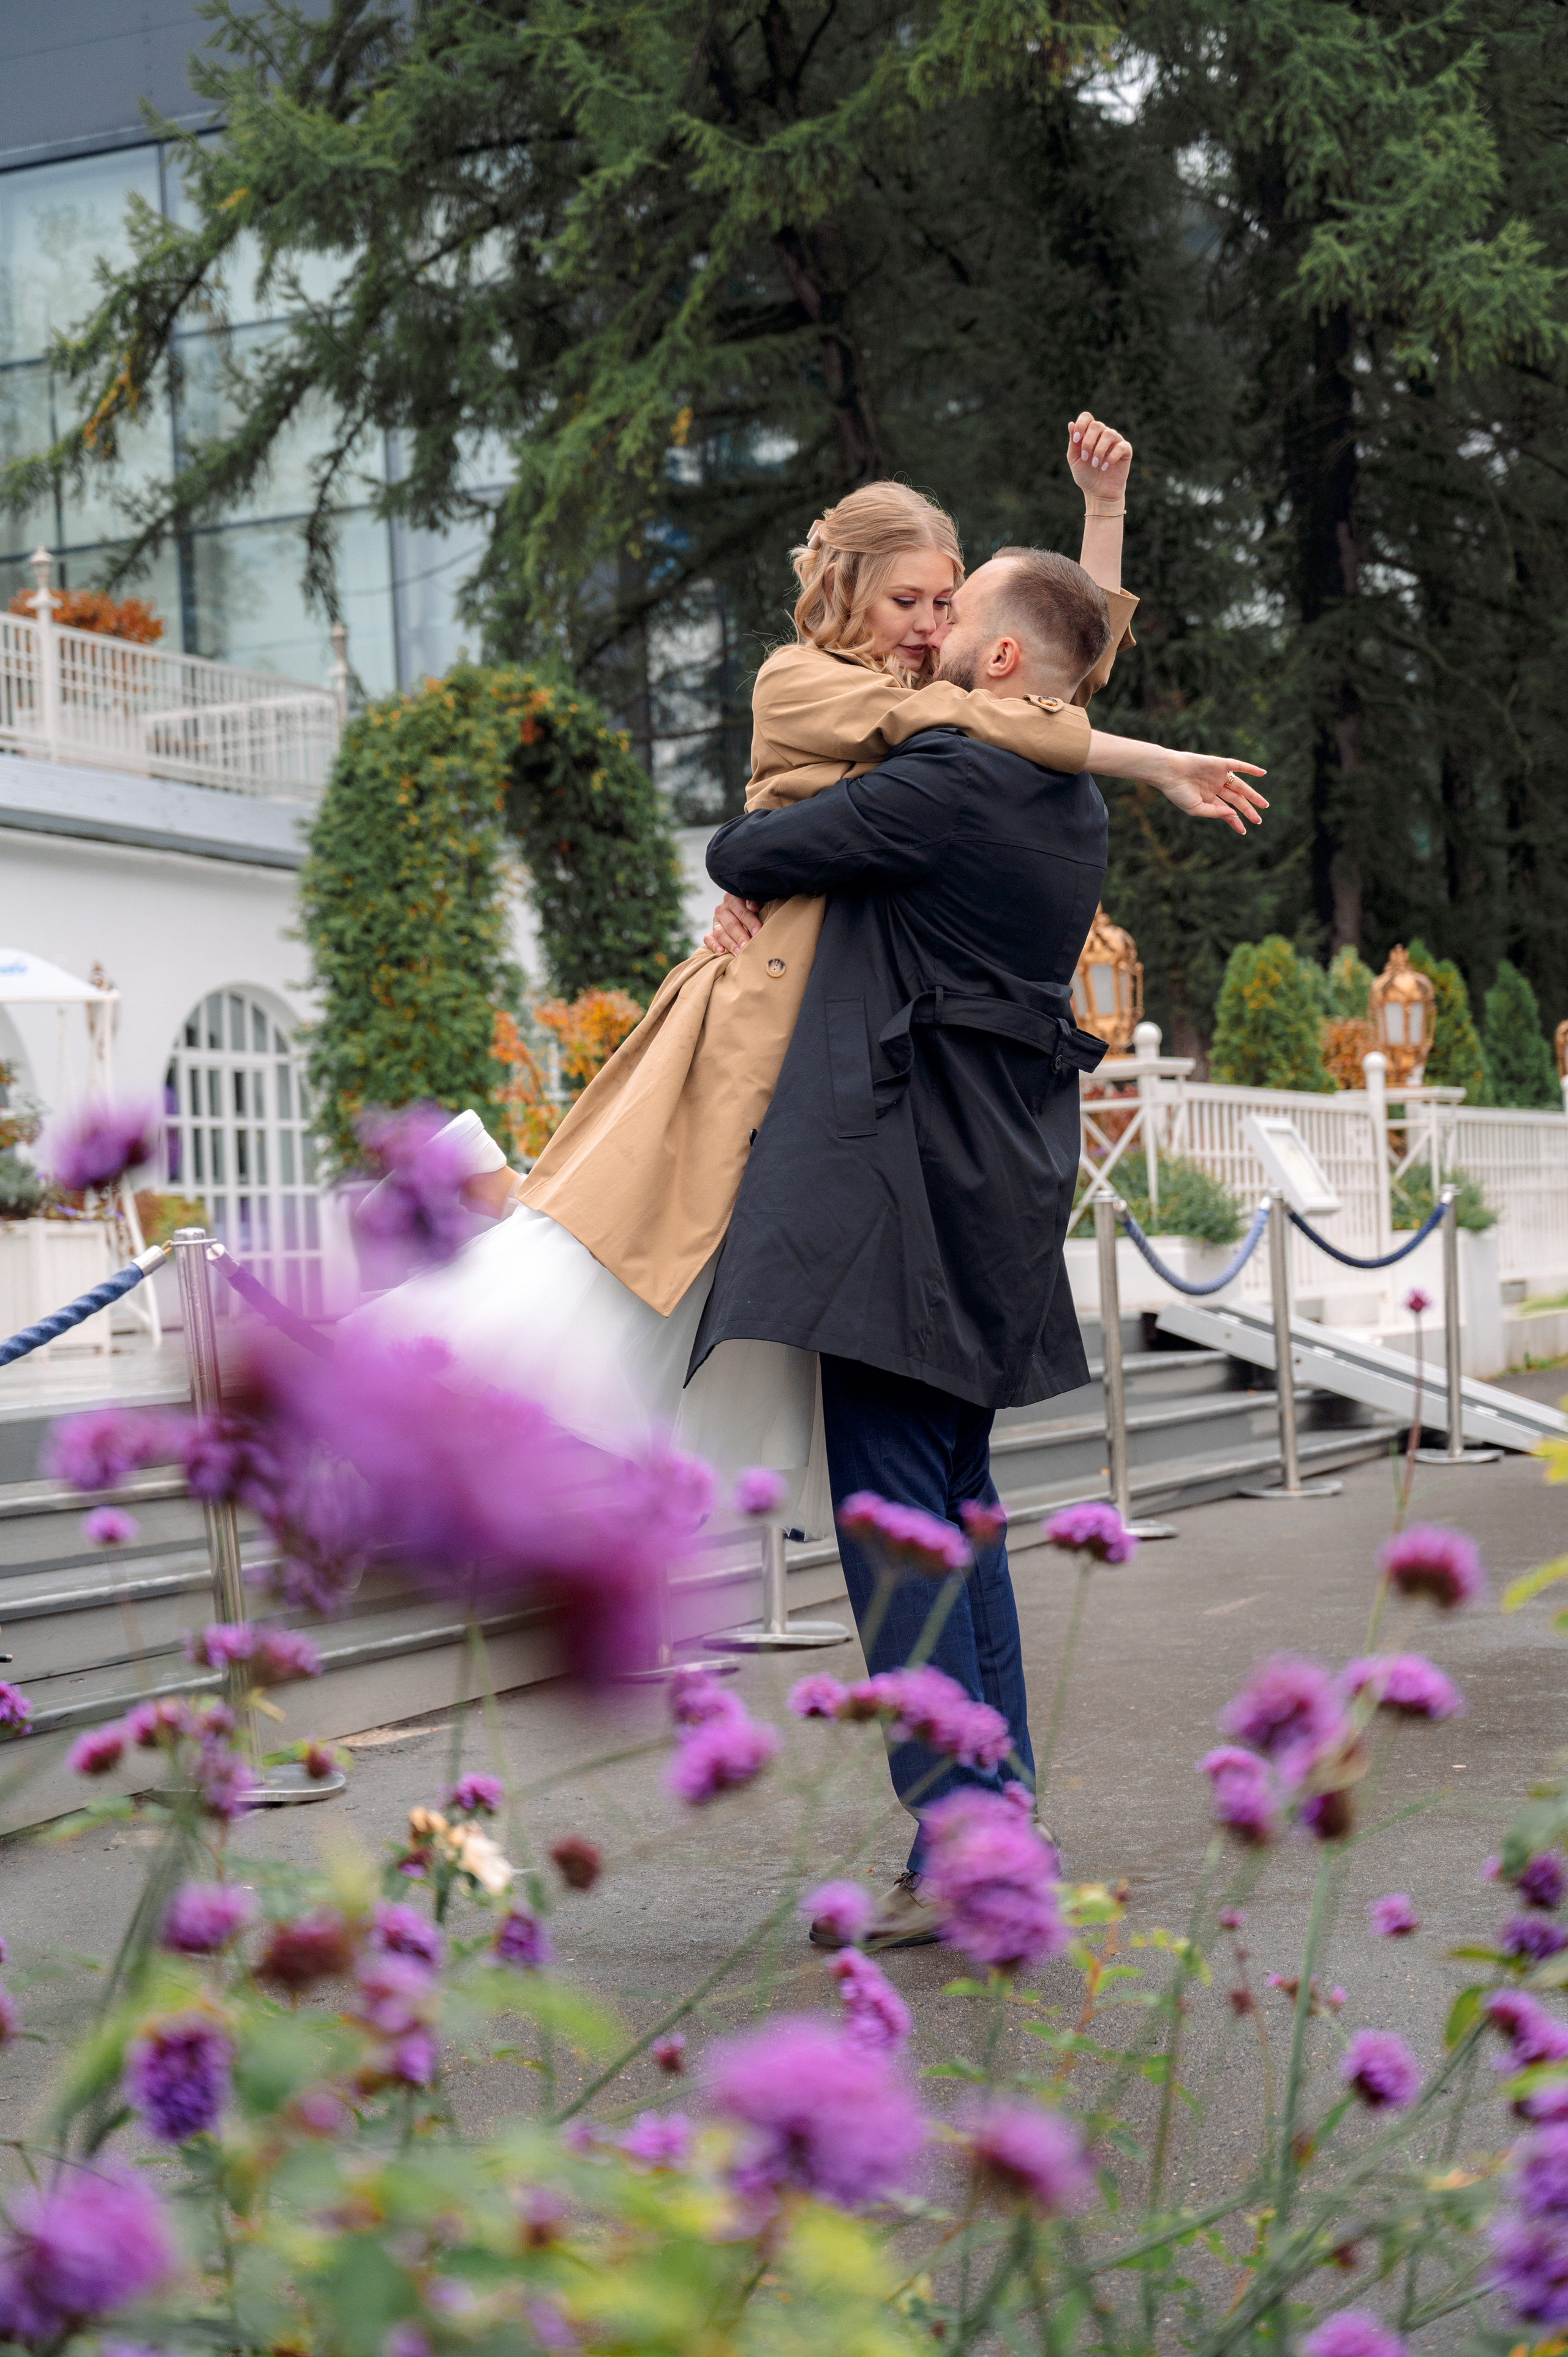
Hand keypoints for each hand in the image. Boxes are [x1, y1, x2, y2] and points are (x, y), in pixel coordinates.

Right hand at [705, 893, 762, 954]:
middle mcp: (722, 909)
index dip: (751, 923)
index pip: (742, 912)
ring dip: (730, 944)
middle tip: (747, 946)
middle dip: (740, 937)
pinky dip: (713, 945)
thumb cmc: (755, 908)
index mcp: (733, 899)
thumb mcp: (757, 901)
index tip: (757, 932)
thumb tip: (753, 907)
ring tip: (738, 953)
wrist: (743, 913)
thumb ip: (756, 901)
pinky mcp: (712, 932)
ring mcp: (716, 921)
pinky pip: (708, 938)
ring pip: (720, 933)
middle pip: (731, 925)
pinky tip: (721, 951)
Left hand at [1068, 411, 1131, 506]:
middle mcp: (1103, 434)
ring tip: (1095, 464)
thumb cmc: (1086, 475)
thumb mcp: (1075, 459)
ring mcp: (1115, 441)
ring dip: (1099, 450)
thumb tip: (1071, 424)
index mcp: (1090, 434)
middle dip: (1088, 441)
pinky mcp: (1125, 451)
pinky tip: (1105, 468)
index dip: (1081, 425)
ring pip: (1109, 434)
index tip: (1076, 440)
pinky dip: (1111, 457)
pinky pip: (1121, 446)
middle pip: (1096, 425)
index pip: (1087, 417)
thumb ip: (1073, 443)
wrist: (1098, 493)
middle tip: (1085, 458)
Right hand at [1147, 751, 1268, 835]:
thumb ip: (1215, 812)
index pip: (1226, 811)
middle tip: (1258, 820)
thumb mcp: (1196, 808)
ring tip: (1264, 805)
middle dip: (1247, 810)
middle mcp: (1215, 787)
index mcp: (1207, 799)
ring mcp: (1218, 776)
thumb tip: (1234, 813)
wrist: (1168, 772)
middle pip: (1236, 799)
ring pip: (1240, 786)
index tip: (1244, 831)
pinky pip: (1238, 765)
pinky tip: (1262, 773)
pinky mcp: (1219, 764)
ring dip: (1252, 795)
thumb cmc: (1177, 792)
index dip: (1235, 821)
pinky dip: (1250, 768)